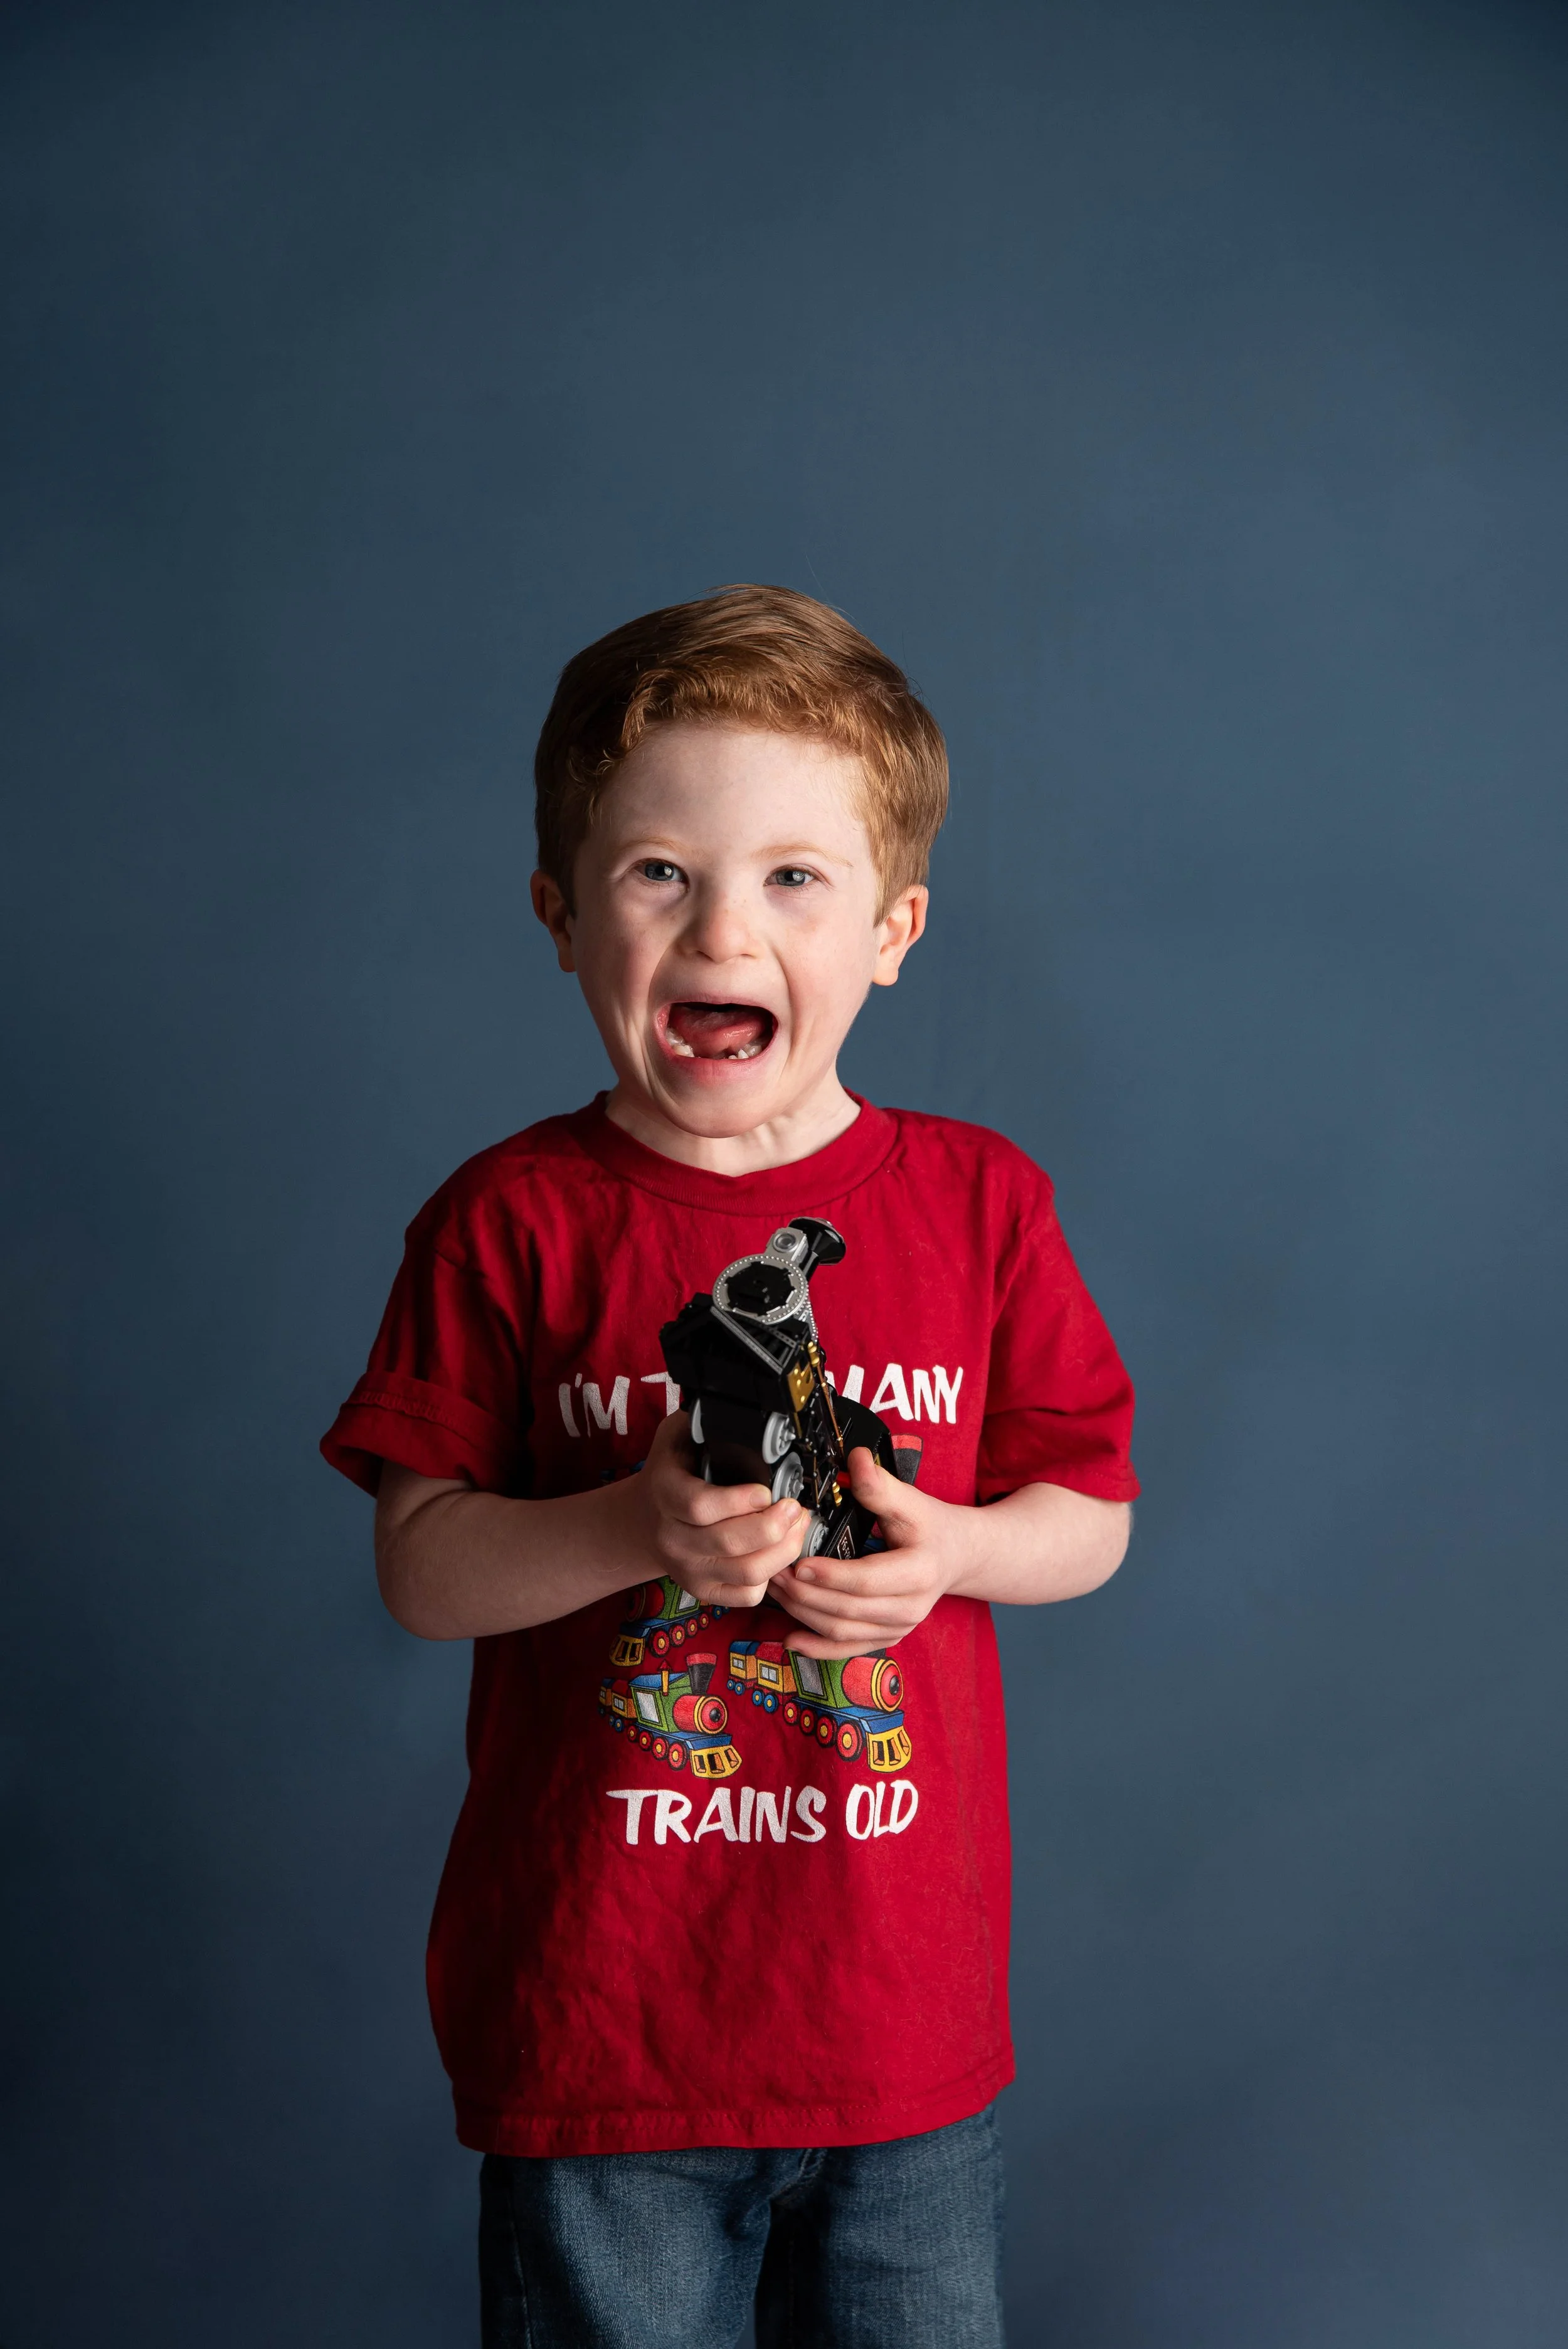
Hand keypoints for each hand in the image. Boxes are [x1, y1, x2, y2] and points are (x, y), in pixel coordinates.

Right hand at [638, 1411, 809, 1609]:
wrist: (645, 1520)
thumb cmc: (672, 1472)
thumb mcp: (676, 1436)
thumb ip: (701, 1421)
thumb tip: (737, 1406)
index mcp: (665, 1494)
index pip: (701, 1506)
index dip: (740, 1501)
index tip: (767, 1490)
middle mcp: (673, 1537)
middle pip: (731, 1542)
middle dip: (775, 1525)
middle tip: (797, 1507)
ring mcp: (689, 1569)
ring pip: (747, 1573)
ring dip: (783, 1550)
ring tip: (798, 1527)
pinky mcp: (705, 1590)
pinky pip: (746, 1595)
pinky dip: (773, 1576)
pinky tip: (781, 1552)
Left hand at [767, 1445, 976, 1658]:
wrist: (955, 1556)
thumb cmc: (931, 1528)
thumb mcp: (912, 1502)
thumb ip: (880, 1485)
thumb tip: (855, 1460)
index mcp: (919, 1573)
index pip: (867, 1580)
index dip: (830, 1575)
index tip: (798, 1564)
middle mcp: (910, 1607)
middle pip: (847, 1609)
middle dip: (804, 1593)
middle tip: (773, 1571)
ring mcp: (898, 1627)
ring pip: (841, 1631)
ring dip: (802, 1613)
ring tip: (774, 1589)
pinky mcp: (886, 1637)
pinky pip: (847, 1649)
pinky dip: (816, 1647)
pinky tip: (791, 1638)